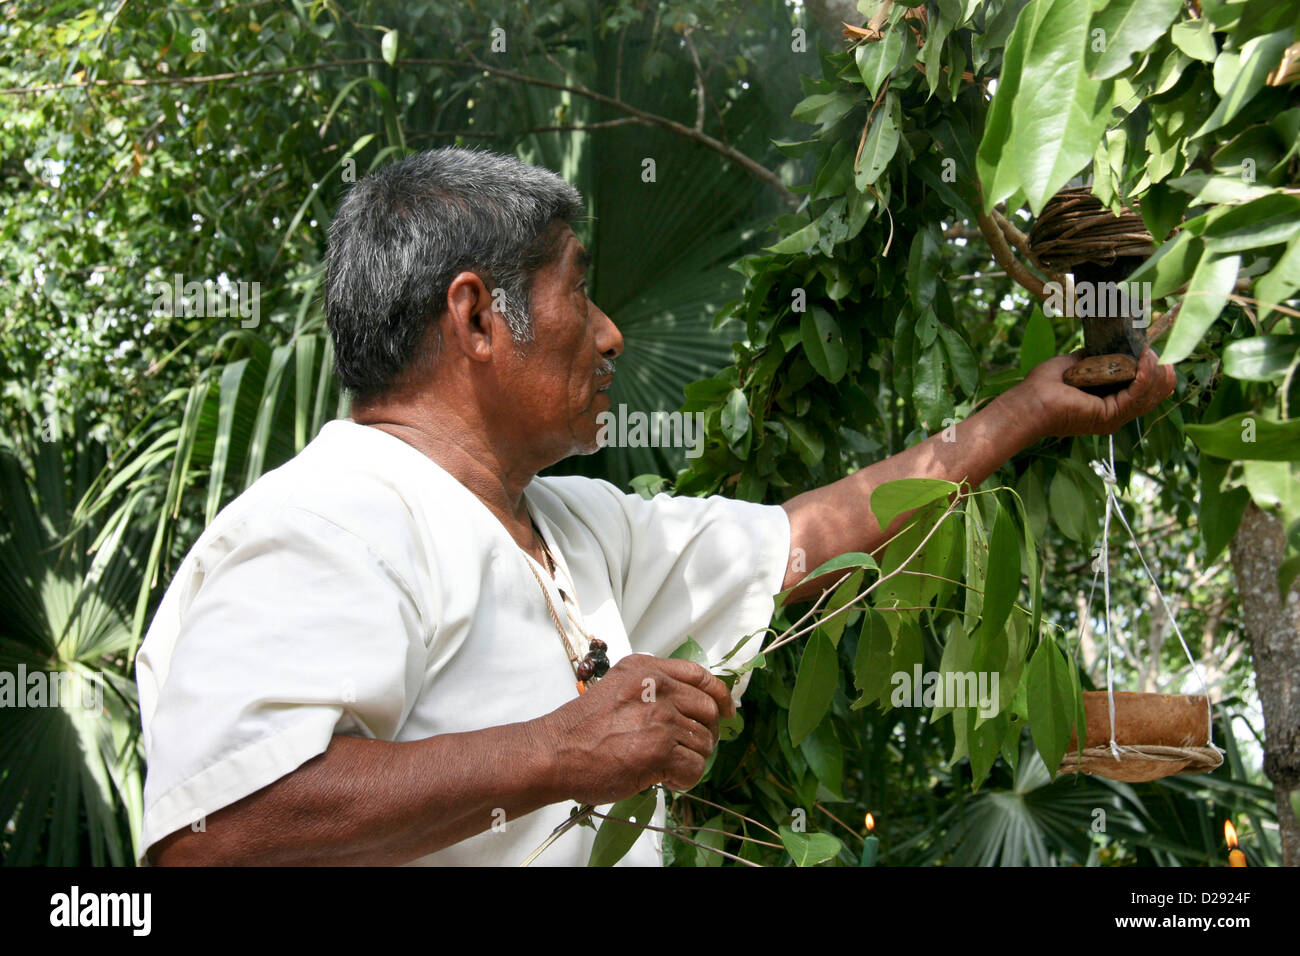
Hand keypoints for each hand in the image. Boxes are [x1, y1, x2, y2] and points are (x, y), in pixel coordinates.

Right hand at [535, 654, 735, 805]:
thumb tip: (691, 704)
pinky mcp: (660, 750)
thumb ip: (652, 686)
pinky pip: (695, 767)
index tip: (727, 711)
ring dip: (691, 759)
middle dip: (706, 734)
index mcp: (647, 669)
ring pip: (704, 742)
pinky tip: (666, 780)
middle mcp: (657, 687)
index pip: (701, 676)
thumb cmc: (581, 728)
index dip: (720, 696)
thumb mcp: (618, 686)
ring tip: (667, 767)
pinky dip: (685, 779)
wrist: (554, 752)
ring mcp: (660, 718)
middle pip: (709, 710)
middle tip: (689, 749)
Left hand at [1010, 349, 1175, 439]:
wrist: (1028, 402)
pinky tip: (1145, 359)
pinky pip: (1138, 394)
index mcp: (1106, 406)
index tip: (1150, 351)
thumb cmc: (1042, 387)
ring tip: (1151, 352)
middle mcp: (1114, 416)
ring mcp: (1113, 418)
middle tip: (1155, 352)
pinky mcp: (1109, 416)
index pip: (1142, 393)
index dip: (1151, 373)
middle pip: (1152, 396)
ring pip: (1149, 395)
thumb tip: (1099, 347)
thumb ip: (1089, 359)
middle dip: (1159, 373)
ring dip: (1154, 371)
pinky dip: (1145, 375)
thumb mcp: (1072, 366)